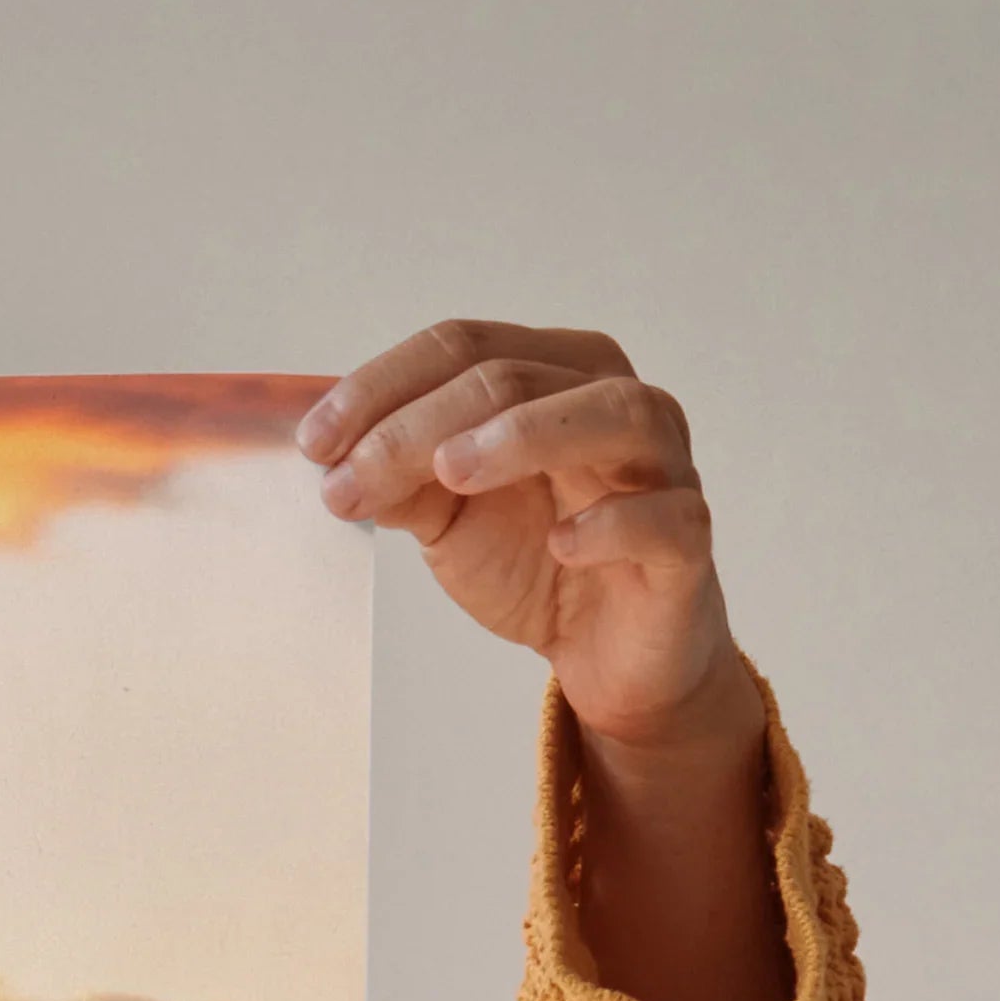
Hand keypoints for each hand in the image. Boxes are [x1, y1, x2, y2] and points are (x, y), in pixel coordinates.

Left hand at [302, 320, 788, 1000]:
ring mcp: (662, 467)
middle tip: (348, 479)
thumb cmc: (537, 561)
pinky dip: (612, 523)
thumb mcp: (450, 518)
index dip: (382, 387)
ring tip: (451, 472)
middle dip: (419, 425)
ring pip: (610, 415)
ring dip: (524, 435)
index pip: (464, 347)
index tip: (313, 444)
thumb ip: (403, 480)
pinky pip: (664, 517)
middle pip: (516, 376)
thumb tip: (335, 458)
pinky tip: (562, 542)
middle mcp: (615, 402)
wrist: (606, 653)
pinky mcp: (686, 542)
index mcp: (555, 376)